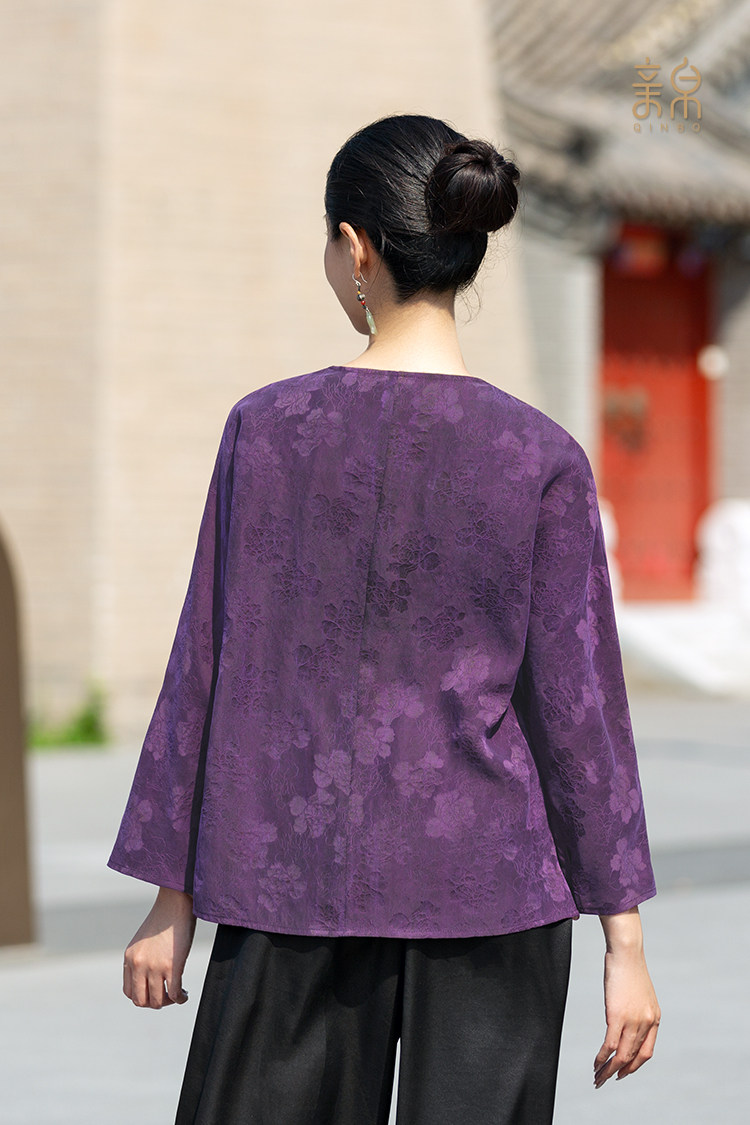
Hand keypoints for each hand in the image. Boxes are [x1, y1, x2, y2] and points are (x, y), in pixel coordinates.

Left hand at [123, 886, 195, 1008]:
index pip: (129, 992)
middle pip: (140, 1001)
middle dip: (155, 1003)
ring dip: (169, 1002)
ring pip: (157, 1001)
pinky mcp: (172, 965)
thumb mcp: (144, 941)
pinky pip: (174, 993)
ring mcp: (154, 966)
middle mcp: (138, 964)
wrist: (176, 902)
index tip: (155, 992)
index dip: (143, 997)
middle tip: (167, 996)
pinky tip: (185, 994)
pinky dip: (180, 999)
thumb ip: (142, 959)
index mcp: (129, 958)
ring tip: (178, 995)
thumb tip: (150, 980)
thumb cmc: (164, 919)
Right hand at [594, 908, 659, 1087]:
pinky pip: (610, 1044)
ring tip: (597, 1077)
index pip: (646, 1052)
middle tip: (606, 1080)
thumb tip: (623, 1022)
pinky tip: (596, 1063)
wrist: (627, 952)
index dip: (634, 1066)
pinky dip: (602, 1057)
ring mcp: (633, 1020)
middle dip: (619, 1072)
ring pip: (621, 1055)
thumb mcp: (639, 993)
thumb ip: (635, 1011)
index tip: (623, 1073)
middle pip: (633, 1058)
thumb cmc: (629, 968)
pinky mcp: (617, 1015)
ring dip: (608, 1069)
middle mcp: (646, 1023)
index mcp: (654, 1019)